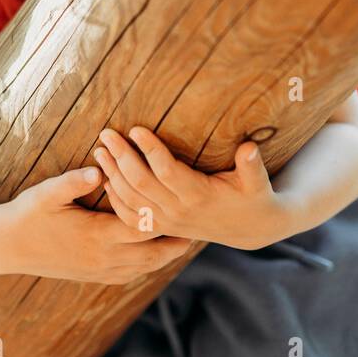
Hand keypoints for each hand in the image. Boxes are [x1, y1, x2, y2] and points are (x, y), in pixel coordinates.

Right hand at [0, 166, 195, 284]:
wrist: (6, 247)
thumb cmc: (27, 214)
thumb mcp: (47, 193)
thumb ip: (74, 181)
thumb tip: (98, 170)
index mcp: (97, 235)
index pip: (143, 229)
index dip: (166, 220)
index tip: (185, 208)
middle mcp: (103, 258)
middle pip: (152, 256)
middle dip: (174, 245)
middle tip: (197, 232)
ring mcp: (98, 271)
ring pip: (142, 269)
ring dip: (163, 257)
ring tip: (181, 244)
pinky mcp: (91, 276)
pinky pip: (128, 276)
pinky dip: (146, 266)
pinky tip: (152, 257)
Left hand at [93, 126, 284, 250]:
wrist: (248, 227)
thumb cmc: (253, 195)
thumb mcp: (257, 181)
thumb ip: (252, 166)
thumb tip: (250, 148)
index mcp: (200, 195)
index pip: (167, 171)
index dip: (150, 150)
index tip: (136, 128)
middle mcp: (179, 211)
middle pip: (141, 183)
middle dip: (122, 157)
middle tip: (106, 133)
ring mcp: (168, 222)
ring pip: (131, 200)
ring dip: (113, 174)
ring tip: (99, 150)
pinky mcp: (162, 227)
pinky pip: (131, 217)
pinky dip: (116, 200)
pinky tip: (106, 179)